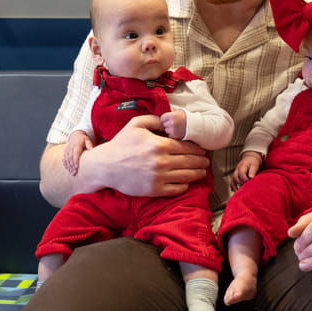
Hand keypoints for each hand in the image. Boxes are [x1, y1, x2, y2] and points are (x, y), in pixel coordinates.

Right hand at [63, 131, 92, 174]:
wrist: (75, 135)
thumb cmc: (83, 139)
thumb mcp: (87, 140)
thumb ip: (89, 145)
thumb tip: (92, 150)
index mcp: (76, 145)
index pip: (75, 153)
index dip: (75, 160)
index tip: (77, 167)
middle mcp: (70, 148)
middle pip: (70, 158)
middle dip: (72, 166)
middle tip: (75, 173)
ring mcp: (67, 150)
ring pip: (66, 159)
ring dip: (69, 167)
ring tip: (72, 173)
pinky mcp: (65, 152)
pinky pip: (64, 159)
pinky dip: (65, 164)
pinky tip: (68, 170)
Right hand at [84, 114, 208, 196]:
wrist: (105, 167)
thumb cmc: (121, 144)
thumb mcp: (136, 124)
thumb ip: (156, 120)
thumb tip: (171, 120)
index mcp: (159, 144)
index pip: (187, 147)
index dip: (198, 148)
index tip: (203, 149)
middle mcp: (161, 162)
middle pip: (190, 161)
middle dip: (202, 161)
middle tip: (206, 160)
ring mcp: (159, 177)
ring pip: (187, 176)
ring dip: (198, 173)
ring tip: (202, 171)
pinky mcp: (155, 190)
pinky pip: (177, 189)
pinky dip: (185, 185)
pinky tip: (187, 181)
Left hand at [160, 110, 186, 139]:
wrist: (194, 125)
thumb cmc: (186, 117)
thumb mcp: (179, 111)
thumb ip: (171, 111)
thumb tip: (166, 109)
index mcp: (172, 116)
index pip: (162, 118)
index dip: (165, 118)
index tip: (169, 118)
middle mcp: (171, 123)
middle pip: (164, 124)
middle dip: (167, 123)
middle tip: (174, 122)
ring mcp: (173, 130)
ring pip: (166, 130)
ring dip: (169, 129)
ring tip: (176, 127)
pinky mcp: (175, 136)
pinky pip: (170, 135)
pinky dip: (172, 133)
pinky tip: (177, 131)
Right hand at [231, 152, 262, 190]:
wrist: (250, 159)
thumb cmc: (253, 162)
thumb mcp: (254, 165)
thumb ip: (253, 170)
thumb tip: (251, 177)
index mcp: (242, 166)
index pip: (241, 174)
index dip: (245, 179)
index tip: (250, 183)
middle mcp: (236, 170)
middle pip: (236, 178)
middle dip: (242, 184)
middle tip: (248, 188)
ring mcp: (235, 174)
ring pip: (233, 182)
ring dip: (237, 187)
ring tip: (242, 192)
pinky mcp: (235, 177)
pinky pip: (232, 183)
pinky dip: (234, 188)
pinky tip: (237, 191)